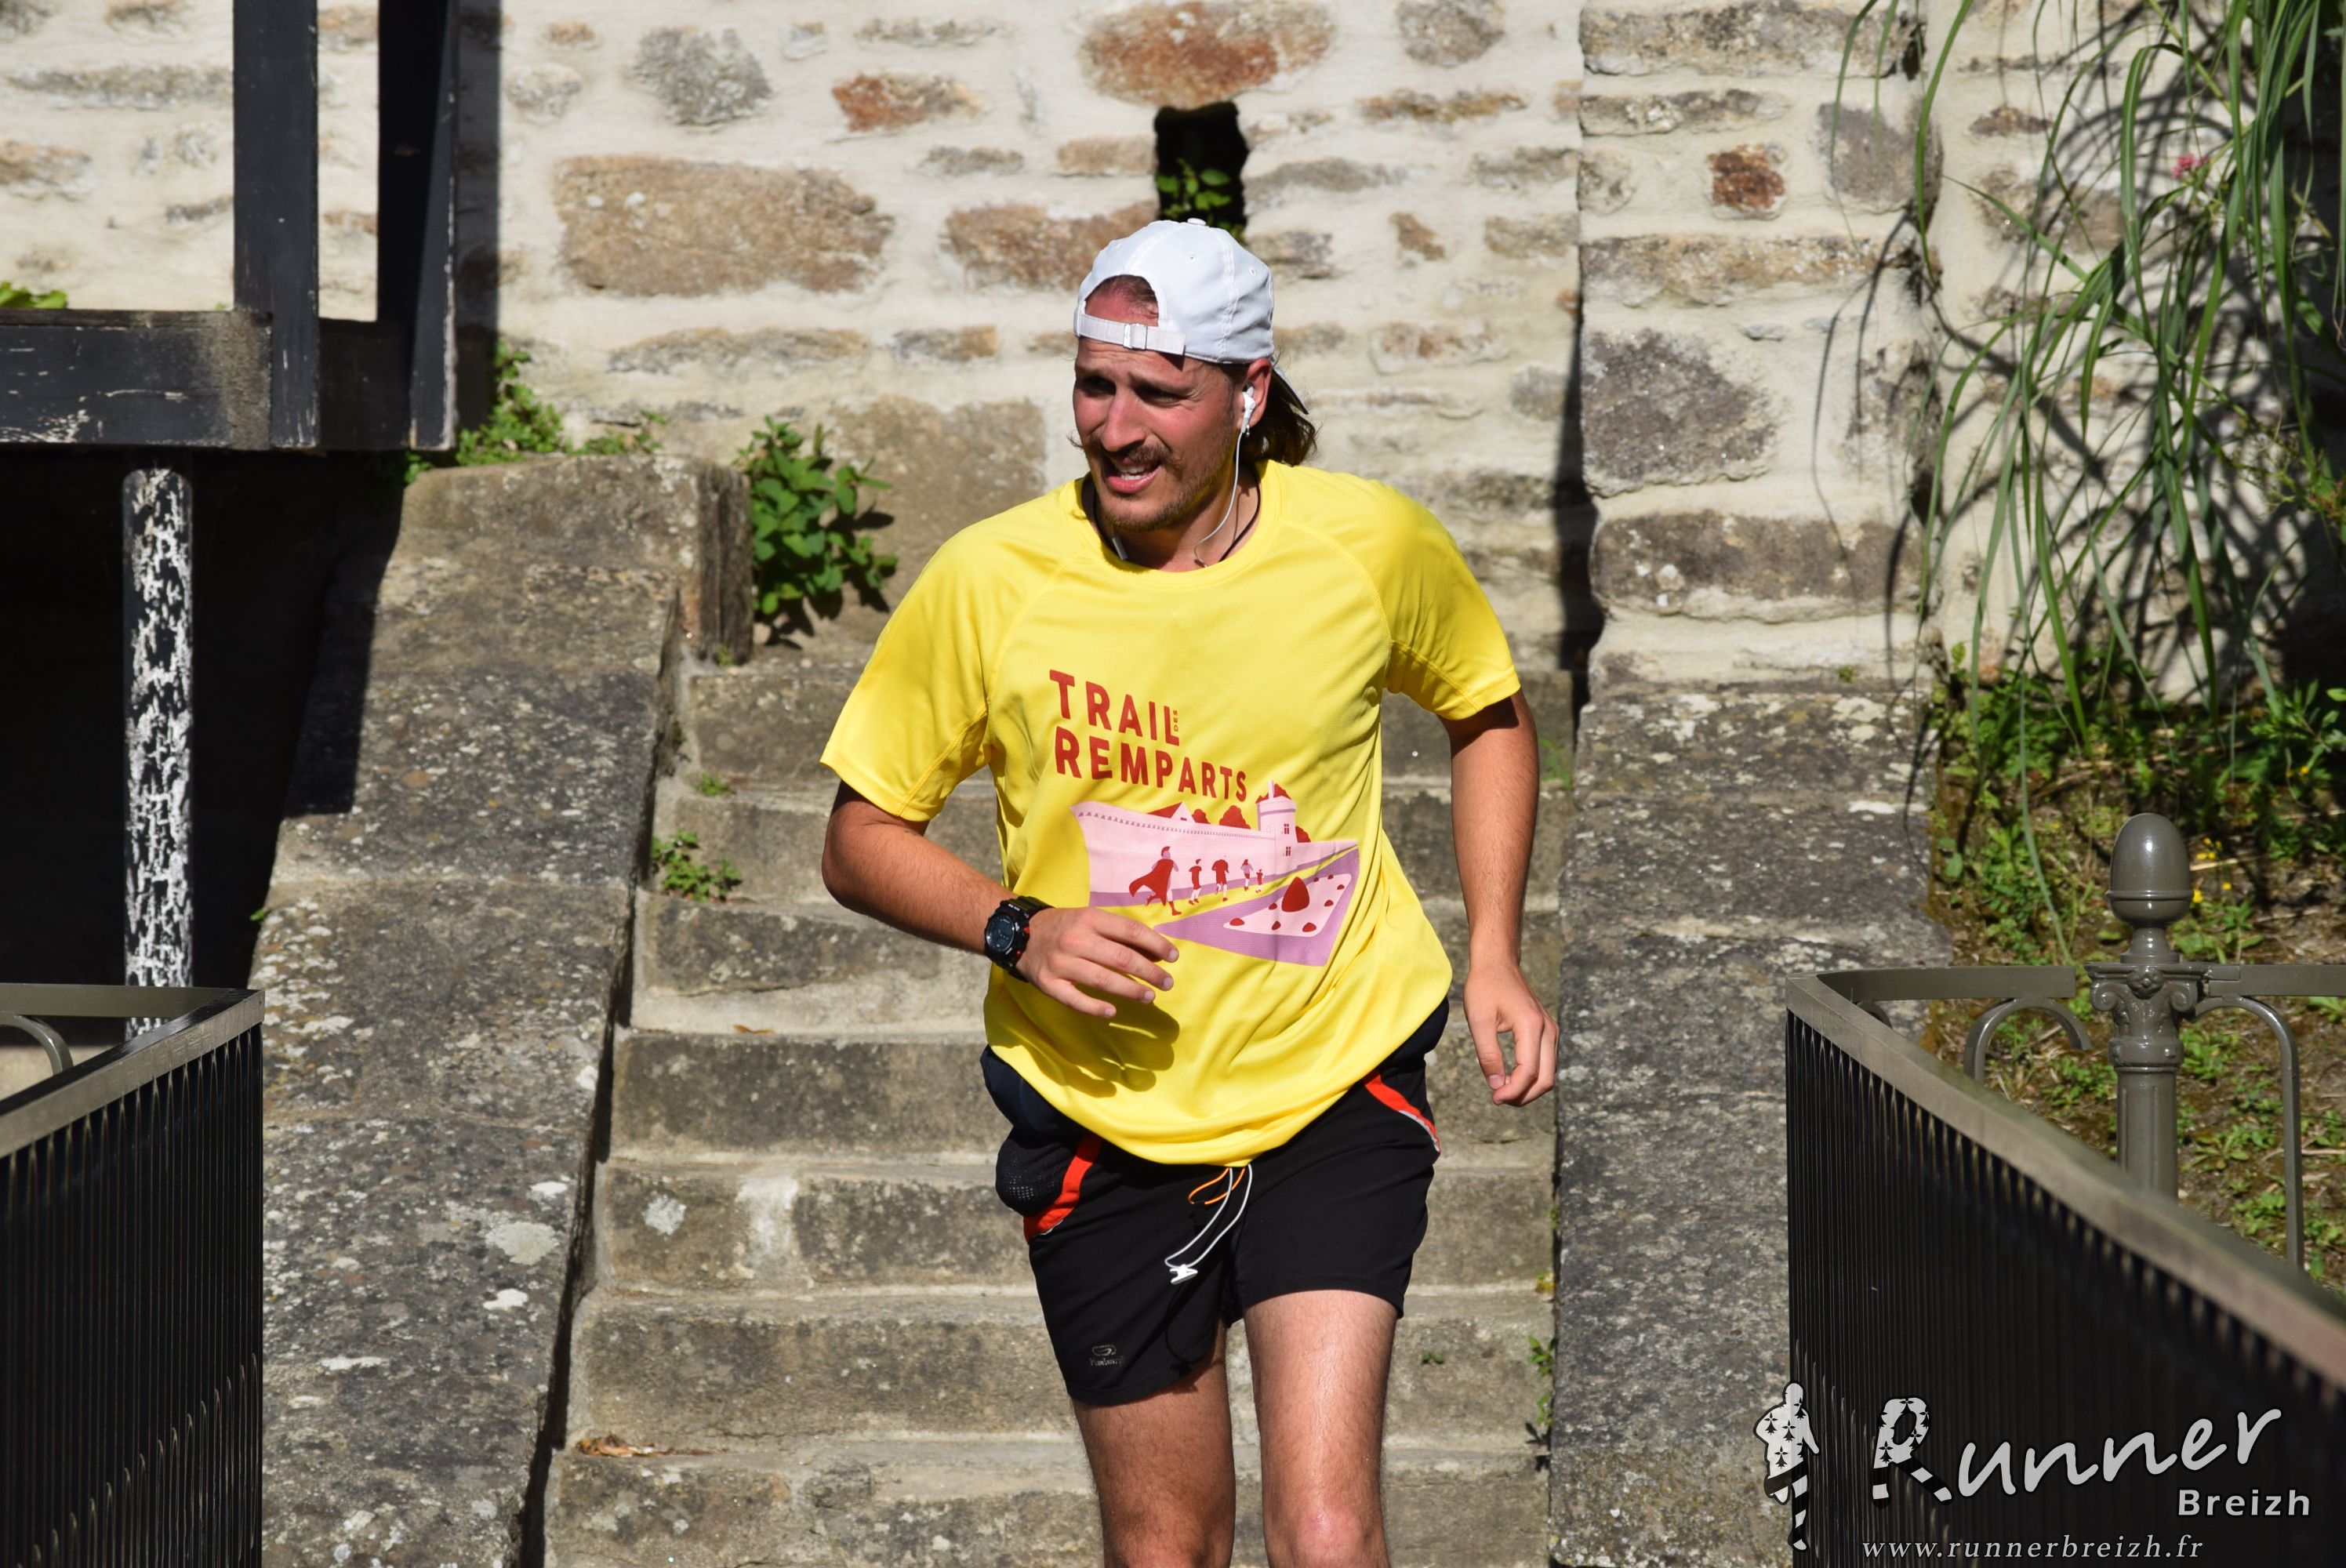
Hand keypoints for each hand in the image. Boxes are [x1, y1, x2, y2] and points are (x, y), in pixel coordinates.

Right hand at [1018, 906, 1177, 1018]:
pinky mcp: (1049, 983)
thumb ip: (1120, 934)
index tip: (1173, 957)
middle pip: (1121, 958)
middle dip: (1149, 972)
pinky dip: (1095, 1007)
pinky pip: (1075, 999)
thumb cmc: (1065, 927)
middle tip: (1166, 983)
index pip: (1130, 931)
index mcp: (1090, 919)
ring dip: (1130, 990)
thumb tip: (1156, 952)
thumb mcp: (1090, 919)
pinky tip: (1113, 1012)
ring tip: (1149, 997)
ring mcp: (1061, 963)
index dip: (1155, 945)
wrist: (1020, 934)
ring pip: (1102, 980)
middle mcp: (1076, 940)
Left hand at [1464, 960, 1556, 1105]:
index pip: (1529, 1071)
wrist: (1498, 963)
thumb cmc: (1485, 987)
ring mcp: (1551, 1030)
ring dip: (1528, 1089)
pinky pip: (1546, 1063)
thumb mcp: (1479, 1021)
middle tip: (1498, 1099)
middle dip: (1524, 1096)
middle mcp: (1548, 1029)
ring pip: (1549, 1074)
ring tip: (1502, 1091)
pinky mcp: (1547, 1032)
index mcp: (1532, 1026)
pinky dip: (1531, 1077)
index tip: (1494, 1098)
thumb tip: (1496, 1085)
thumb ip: (1487, 1055)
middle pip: (1546, 1079)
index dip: (1513, 1091)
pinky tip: (1510, 1078)